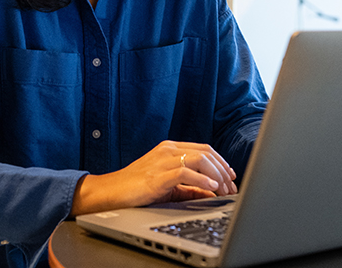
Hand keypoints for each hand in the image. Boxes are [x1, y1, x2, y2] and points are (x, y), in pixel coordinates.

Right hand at [70, 140, 236, 215]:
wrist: (110, 192)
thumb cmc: (136, 189)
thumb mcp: (168, 186)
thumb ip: (189, 187)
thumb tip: (212, 193)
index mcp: (171, 149)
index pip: (205, 149)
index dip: (222, 162)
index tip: (232, 177)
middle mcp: (168, 150)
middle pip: (206, 152)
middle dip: (223, 170)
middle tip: (232, 187)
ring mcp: (162, 160)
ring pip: (200, 159)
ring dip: (217, 175)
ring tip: (224, 189)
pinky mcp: (158, 175)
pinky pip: (185, 172)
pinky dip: (202, 179)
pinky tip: (211, 187)